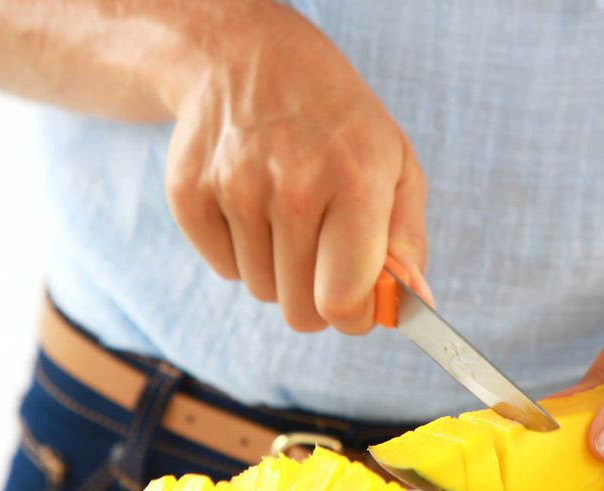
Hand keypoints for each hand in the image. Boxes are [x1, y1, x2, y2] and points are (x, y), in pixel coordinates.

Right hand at [160, 3, 430, 332]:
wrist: (248, 59)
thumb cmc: (338, 123)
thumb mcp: (395, 163)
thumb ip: (407, 239)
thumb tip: (415, 303)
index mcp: (356, 180)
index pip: (343, 299)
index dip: (354, 318)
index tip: (359, 307)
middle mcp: (293, 185)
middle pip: (300, 310)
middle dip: (318, 299)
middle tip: (325, 258)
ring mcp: (234, 188)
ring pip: (262, 290)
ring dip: (280, 270)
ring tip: (288, 214)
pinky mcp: (188, 194)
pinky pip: (224, 269)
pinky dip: (241, 252)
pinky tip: (252, 203)